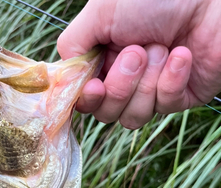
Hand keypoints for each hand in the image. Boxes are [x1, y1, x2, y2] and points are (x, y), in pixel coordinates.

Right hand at [57, 0, 220, 128]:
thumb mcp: (102, 11)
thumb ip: (73, 45)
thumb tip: (64, 79)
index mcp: (103, 57)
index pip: (84, 96)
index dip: (87, 98)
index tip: (94, 86)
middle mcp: (125, 77)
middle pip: (106, 112)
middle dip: (120, 86)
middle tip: (137, 52)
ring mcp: (152, 90)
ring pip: (132, 117)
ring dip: (146, 82)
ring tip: (163, 48)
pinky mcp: (179, 98)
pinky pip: (164, 107)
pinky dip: (172, 79)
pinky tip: (182, 55)